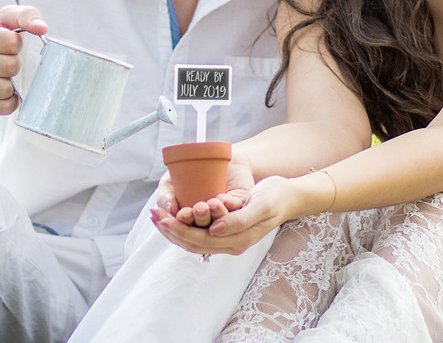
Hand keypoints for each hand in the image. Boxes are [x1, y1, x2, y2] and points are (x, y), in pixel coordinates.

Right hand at [0, 5, 47, 115]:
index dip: (17, 43)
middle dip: (16, 63)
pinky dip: (12, 100)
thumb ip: (25, 15)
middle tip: (7, 60)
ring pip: (6, 89)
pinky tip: (6, 90)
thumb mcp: (4, 19)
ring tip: (4, 75)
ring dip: (13, 82)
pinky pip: (5, 107)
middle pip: (10, 66)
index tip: (9, 43)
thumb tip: (42, 28)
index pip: (10, 42)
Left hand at [151, 175, 294, 255]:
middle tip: (153, 214)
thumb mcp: (261, 204)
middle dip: (170, 230)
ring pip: (194, 240)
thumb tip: (215, 230)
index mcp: (238, 240)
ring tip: (157, 216)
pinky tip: (174, 216)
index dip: (178, 230)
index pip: (199, 239)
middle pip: (192, 243)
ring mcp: (229, 240)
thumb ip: (239, 220)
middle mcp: (231, 244)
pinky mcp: (227, 231)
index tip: (162, 218)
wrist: (289, 197)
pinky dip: (184, 226)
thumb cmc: (275, 196)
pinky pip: (200, 234)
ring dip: (174, 230)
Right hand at [154, 151, 254, 227]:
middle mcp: (207, 221)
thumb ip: (165, 195)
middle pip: (203, 231)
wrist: (212, 152)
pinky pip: (236, 209)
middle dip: (200, 221)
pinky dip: (229, 204)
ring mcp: (224, 214)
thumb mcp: (170, 181)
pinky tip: (222, 198)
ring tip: (210, 204)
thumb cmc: (188, 170)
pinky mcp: (239, 203)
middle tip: (198, 209)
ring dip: (215, 215)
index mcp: (190, 221)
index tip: (182, 214)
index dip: (183, 226)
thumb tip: (168, 210)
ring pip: (221, 222)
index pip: (185, 231)